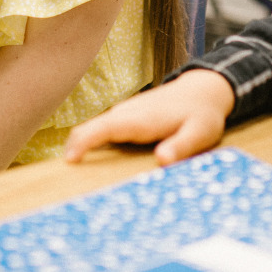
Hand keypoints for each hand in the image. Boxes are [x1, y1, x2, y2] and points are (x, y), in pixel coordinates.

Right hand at [64, 69, 235, 165]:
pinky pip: (103, 130)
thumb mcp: (200, 133)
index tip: (69, 161)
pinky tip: (97, 164)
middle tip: (66, 182)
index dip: (83, 142)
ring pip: (95, 130)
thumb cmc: (203, 114)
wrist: (204, 89)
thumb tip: (162, 160)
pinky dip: (94, 145)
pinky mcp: (127, 117)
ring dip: (83, 149)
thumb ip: (182, 146)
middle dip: (74, 150)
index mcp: (140, 119)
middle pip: (89, 130)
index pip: (103, 128)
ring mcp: (125, 113)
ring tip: (77, 179)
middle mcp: (126, 113)